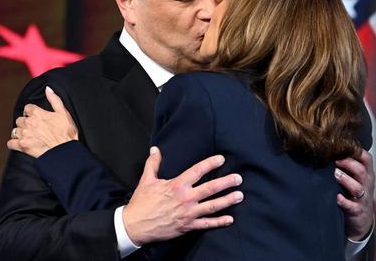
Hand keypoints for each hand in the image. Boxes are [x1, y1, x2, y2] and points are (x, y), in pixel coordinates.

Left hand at [7, 86, 78, 157]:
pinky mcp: (22, 146)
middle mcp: (29, 123)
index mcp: (38, 113)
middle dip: (25, 123)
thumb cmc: (66, 133)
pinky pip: (11, 143)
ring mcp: (24, 134)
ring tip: (28, 136)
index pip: (27, 108)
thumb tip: (48, 89)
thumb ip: (55, 99)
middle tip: (34, 128)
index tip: (35, 116)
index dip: (31, 112)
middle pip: (20, 119)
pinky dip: (14, 144)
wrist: (64, 151)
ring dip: (20, 133)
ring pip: (15, 130)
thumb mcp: (64, 113)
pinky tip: (20, 144)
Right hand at [123, 147, 243, 245]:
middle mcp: (185, 198)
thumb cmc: (141, 203)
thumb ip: (153, 164)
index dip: (210, 163)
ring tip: (240, 196)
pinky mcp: (187, 226)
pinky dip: (219, 222)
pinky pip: (206, 224)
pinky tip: (230, 219)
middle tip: (239, 178)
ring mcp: (188, 213)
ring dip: (227, 200)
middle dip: (226, 182)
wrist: (135, 226)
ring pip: (212, 206)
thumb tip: (155, 149)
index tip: (221, 159)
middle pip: (210, 188)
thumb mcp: (147, 180)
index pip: (197, 171)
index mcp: (177, 185)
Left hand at [335, 148, 374, 239]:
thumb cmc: (354, 194)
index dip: (356, 151)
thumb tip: (329, 148)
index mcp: (366, 174)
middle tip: (335, 160)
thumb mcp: (355, 178)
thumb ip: (347, 165)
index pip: (366, 158)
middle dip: (348, 163)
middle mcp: (366, 185)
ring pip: (357, 188)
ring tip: (335, 174)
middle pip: (361, 170)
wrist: (361, 220)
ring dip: (345, 180)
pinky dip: (343, 201)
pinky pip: (351, 206)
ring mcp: (362, 198)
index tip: (342, 146)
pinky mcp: (356, 211)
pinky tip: (336, 197)